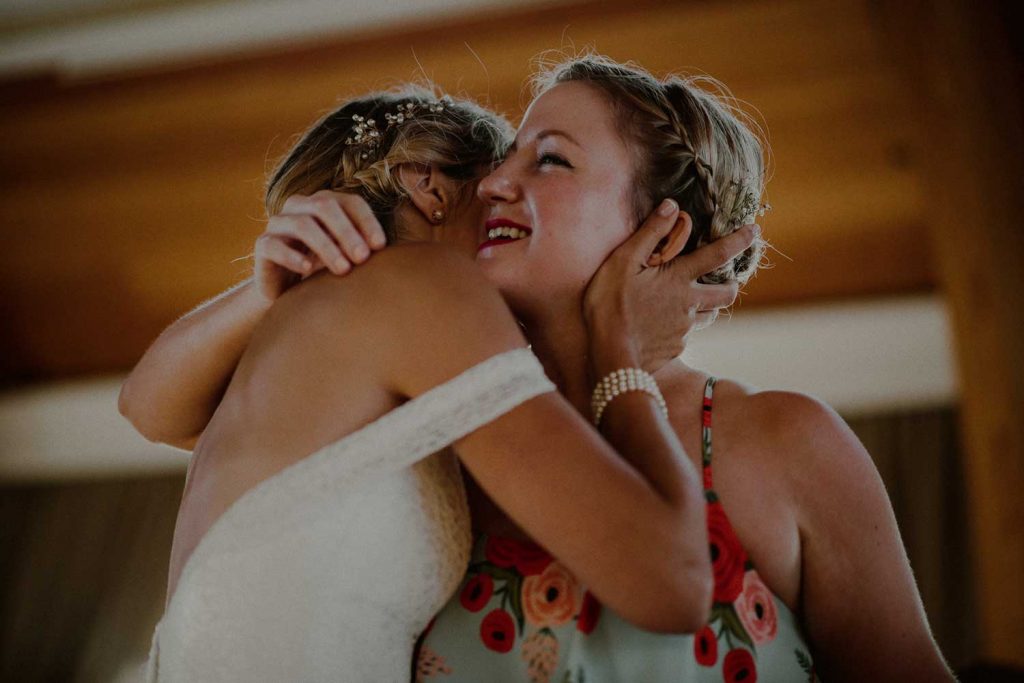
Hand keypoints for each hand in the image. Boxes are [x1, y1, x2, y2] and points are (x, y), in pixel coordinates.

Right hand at [252, 190, 386, 302]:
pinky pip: (274, 245)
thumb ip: (363, 247)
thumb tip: (388, 251)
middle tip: (363, 258)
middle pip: (325, 207)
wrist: (288, 292)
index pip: (350, 202)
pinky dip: (293, 257)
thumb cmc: (323, 270)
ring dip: (326, 246)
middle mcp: (300, 207)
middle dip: (347, 232)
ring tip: (343, 269)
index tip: (380, 246)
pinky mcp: (262, 245)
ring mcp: (278, 223)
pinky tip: (307, 271)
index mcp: (324, 203)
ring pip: (302, 225)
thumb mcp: (347, 256)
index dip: (366, 221)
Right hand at [584, 198, 757, 373]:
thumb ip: (650, 233)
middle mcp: (689, 303)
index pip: (718, 254)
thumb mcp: (624, 260)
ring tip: (694, 301)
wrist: (611, 354)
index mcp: (679, 278)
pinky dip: (681, 327)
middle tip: (729, 279)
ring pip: (708, 315)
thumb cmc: (611, 303)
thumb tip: (672, 206)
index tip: (754, 231)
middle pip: (726, 293)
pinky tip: (664, 326)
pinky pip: (687, 335)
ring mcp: (684, 329)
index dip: (739, 240)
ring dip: (708, 306)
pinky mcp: (675, 348)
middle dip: (732, 284)